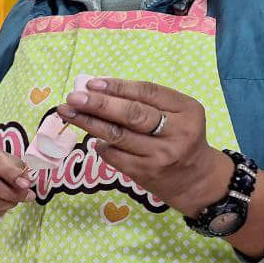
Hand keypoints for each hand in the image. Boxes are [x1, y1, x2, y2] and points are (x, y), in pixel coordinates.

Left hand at [56, 78, 231, 217]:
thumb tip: (97, 88)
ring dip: (89, 122)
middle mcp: (177, 132)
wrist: (195, 180)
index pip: (148, 92)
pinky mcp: (146, 173)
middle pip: (132, 114)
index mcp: (187, 110)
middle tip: (73, 97)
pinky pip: (114, 155)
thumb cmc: (179, 138)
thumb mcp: (176, 114)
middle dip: (99, 104)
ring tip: (67, 112)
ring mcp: (161, 155)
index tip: (91, 83)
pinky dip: (99, 144)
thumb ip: (145, 101)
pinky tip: (92, 138)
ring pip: (118, 135)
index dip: (118, 86)